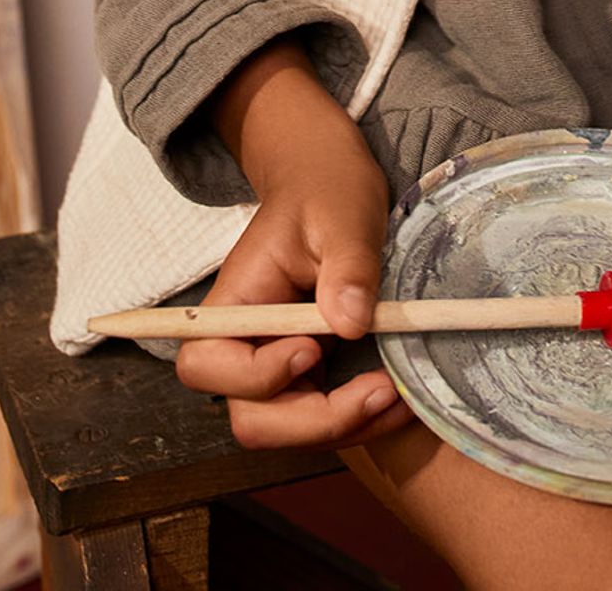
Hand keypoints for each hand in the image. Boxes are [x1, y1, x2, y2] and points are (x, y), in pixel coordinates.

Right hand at [173, 41, 416, 449]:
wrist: (331, 181)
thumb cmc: (327, 188)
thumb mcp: (344, 214)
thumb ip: (348, 265)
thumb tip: (351, 324)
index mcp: (235, 300)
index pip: (209, 364)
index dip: (258, 375)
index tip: (314, 347)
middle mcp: (246, 343)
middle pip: (252, 419)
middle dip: (315, 422)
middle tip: (378, 389)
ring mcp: (278, 363)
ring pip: (291, 430)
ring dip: (347, 426)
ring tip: (402, 394)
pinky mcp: (310, 373)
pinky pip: (324, 417)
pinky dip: (362, 418)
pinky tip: (402, 395)